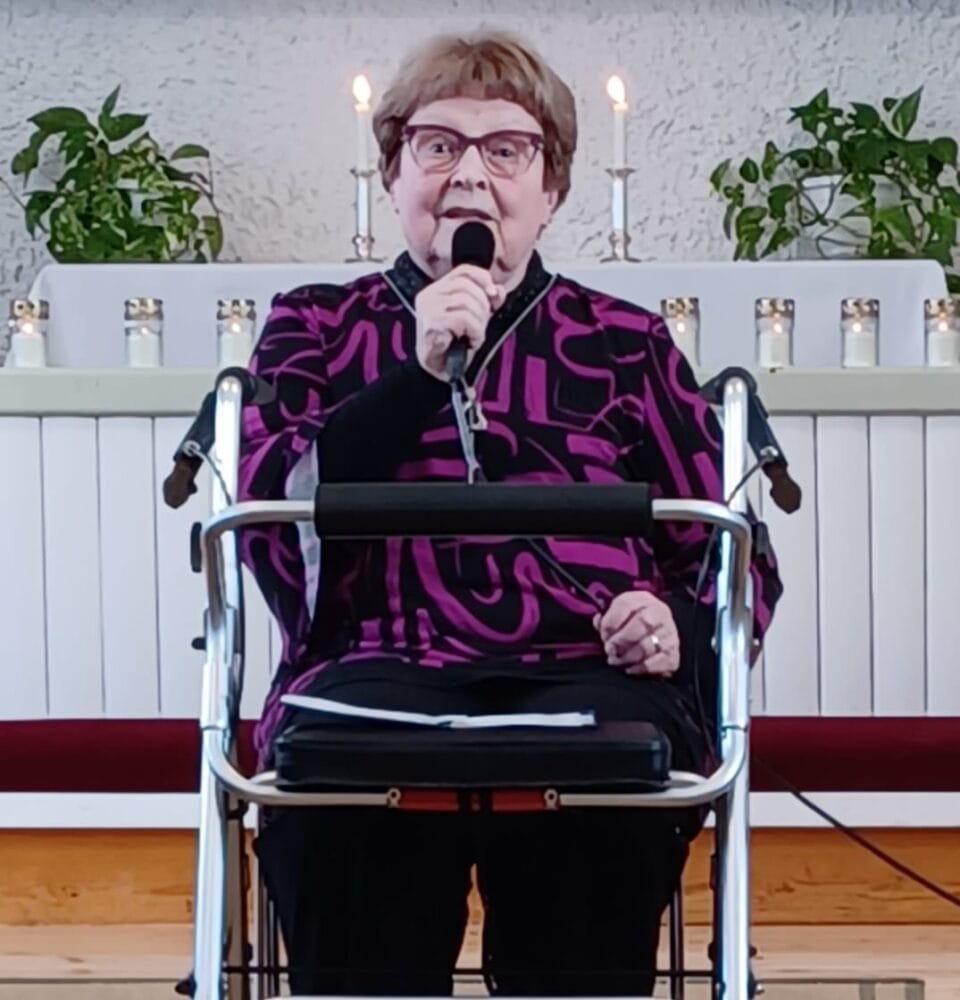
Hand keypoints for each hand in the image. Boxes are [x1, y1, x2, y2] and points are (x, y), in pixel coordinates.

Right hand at [414, 264, 504, 380]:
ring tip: (473, 336)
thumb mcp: (474, 318)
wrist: (438, 372)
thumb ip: (486, 301)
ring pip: (467, 302)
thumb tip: (498, 290)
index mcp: (436, 290)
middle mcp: (429, 295)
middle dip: (482, 306)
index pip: (463, 271)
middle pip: (467, 285)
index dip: (483, 278)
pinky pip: (464, 319)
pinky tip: (470, 342)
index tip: (493, 294)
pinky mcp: (432, 323)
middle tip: (480, 325)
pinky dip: (475, 333)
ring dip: (479, 323)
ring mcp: (428, 309)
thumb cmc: (454, 345)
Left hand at [593, 591, 680, 676]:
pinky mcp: (674, 653)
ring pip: (649, 644)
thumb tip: (598, 621)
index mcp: (642, 599)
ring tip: (616, 661)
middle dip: (621, 639)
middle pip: (642, 622)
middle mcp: (660, 612)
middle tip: (609, 650)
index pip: (626, 604)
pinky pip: (659, 662)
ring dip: (628, 656)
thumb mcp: (617, 617)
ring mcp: (670, 633)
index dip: (611, 621)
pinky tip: (630, 669)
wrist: (655, 639)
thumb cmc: (629, 627)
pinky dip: (642, 667)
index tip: (603, 634)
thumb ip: (606, 619)